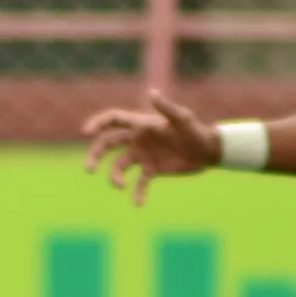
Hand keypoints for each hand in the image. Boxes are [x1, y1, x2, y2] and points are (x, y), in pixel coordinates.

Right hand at [81, 91, 219, 204]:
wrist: (208, 151)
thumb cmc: (196, 131)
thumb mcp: (182, 119)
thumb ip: (166, 107)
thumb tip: (151, 92)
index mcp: (140, 124)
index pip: (113, 120)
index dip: (98, 123)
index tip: (87, 133)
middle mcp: (137, 139)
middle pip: (107, 145)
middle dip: (95, 155)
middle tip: (89, 169)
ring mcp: (143, 156)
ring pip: (118, 166)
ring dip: (114, 177)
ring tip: (120, 186)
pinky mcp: (151, 170)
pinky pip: (139, 183)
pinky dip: (137, 193)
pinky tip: (138, 204)